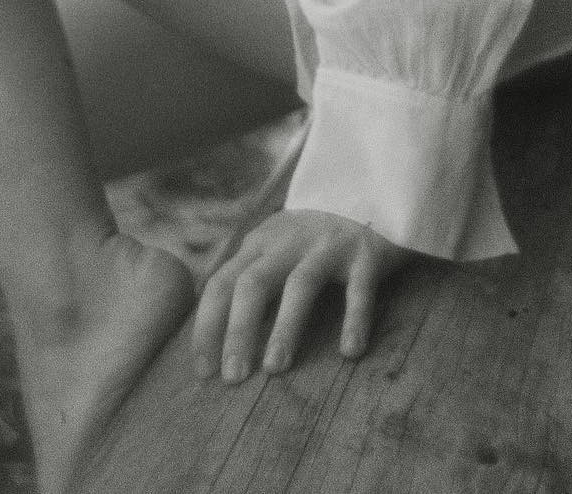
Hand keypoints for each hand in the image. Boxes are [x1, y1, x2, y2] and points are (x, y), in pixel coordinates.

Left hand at [191, 210, 407, 384]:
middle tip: (233, 378)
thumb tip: (218, 338)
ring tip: (275, 368)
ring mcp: (327, 246)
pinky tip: (350, 351)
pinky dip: (354, 319)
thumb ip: (249, 278)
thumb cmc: (312, 238)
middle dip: (238, 331)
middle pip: (253, 284)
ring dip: (285, 327)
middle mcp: (288, 242)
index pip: (221, 284)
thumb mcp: (273, 247)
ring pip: (300, 284)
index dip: (208, 326)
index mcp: (259, 244)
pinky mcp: (365, 254)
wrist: (368, 192)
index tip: (203, 371)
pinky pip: (359, 288)